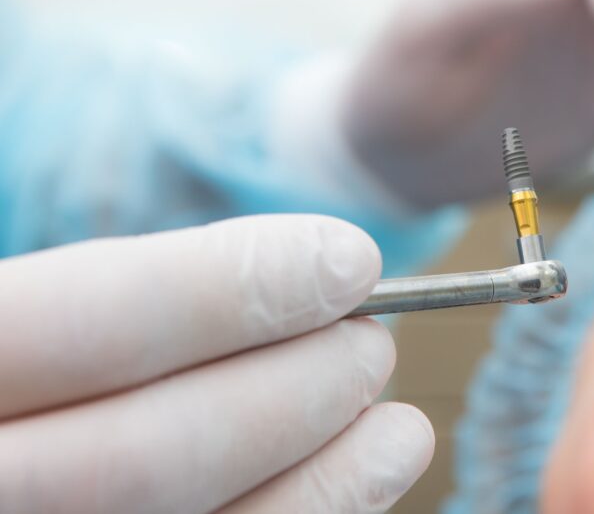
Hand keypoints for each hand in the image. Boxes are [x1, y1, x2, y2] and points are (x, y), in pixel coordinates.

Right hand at [0, 215, 432, 513]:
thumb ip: (121, 298)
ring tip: (399, 432)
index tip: (352, 259)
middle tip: (372, 349)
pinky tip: (354, 492)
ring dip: (323, 482)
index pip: (93, 324)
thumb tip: (315, 269)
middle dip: (291, 391)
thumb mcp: (27, 312)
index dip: (231, 289)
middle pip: (149, 450)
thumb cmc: (25, 373)